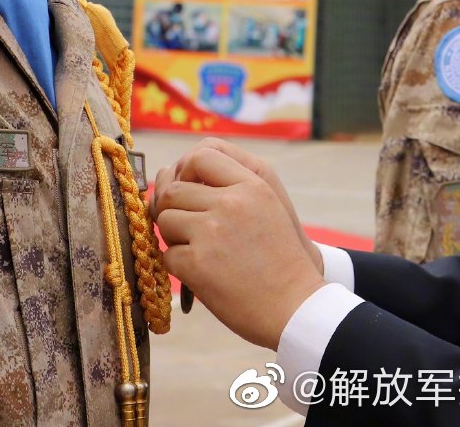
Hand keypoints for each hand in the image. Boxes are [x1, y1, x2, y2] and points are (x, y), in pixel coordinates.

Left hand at [152, 146, 325, 348]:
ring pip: (165, 219)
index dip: (186, 171)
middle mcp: (231, 201)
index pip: (201, 154)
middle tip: (187, 229)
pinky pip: (167, 254)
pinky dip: (178, 266)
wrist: (295, 305)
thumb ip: (230, 186)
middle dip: (173, 209)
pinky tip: (199, 273)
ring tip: (196, 250)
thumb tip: (173, 173)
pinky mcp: (197, 262)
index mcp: (252, 184)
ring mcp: (212, 231)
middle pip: (174, 190)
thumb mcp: (267, 207)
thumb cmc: (278, 259)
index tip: (190, 192)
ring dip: (173, 237)